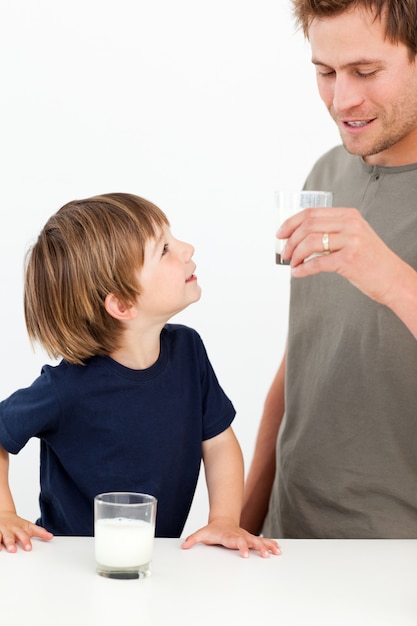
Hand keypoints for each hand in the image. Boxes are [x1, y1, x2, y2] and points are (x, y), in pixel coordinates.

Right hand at [0, 511, 52, 552]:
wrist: (4, 514)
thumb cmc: (17, 524)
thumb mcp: (29, 527)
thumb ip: (40, 532)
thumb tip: (51, 537)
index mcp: (20, 529)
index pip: (24, 535)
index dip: (26, 541)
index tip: (28, 548)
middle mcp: (11, 529)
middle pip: (11, 536)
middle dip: (11, 543)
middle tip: (13, 550)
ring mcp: (2, 531)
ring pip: (0, 536)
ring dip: (0, 542)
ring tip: (0, 549)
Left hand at [181, 517, 280, 557]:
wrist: (223, 521)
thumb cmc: (214, 530)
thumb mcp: (202, 534)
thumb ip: (194, 539)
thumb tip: (184, 546)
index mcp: (230, 535)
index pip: (236, 541)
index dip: (241, 546)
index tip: (245, 554)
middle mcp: (240, 535)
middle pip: (251, 541)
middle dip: (259, 547)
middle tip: (265, 555)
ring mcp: (247, 536)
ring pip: (259, 541)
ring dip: (268, 546)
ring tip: (276, 552)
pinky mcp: (252, 539)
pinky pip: (263, 541)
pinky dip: (271, 545)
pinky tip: (278, 550)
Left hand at [279, 206, 403, 305]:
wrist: (394, 279)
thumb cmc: (370, 261)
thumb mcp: (354, 238)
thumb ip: (332, 233)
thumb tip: (299, 238)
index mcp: (349, 215)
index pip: (311, 213)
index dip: (291, 223)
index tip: (280, 234)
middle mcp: (350, 224)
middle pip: (308, 226)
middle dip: (290, 240)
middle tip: (285, 253)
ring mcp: (351, 241)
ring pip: (310, 243)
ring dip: (295, 255)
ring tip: (292, 264)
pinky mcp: (349, 260)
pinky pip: (317, 263)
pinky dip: (303, 269)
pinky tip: (298, 273)